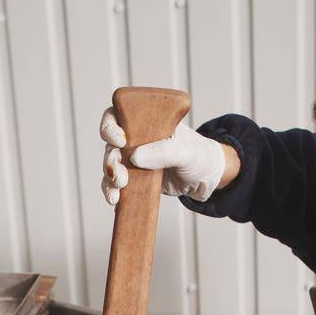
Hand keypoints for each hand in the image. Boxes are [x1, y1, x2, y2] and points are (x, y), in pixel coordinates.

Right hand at [100, 110, 226, 205]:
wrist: (205, 179)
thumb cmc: (199, 155)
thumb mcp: (187, 151)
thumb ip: (165, 151)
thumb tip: (136, 156)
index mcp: (147, 122)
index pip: (118, 115)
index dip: (111, 126)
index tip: (121, 140)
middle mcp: (136, 139)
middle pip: (110, 144)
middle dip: (110, 160)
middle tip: (121, 175)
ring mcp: (133, 160)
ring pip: (111, 166)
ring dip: (110, 178)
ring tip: (118, 190)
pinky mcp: (134, 179)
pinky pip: (115, 184)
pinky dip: (112, 191)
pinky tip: (115, 199)